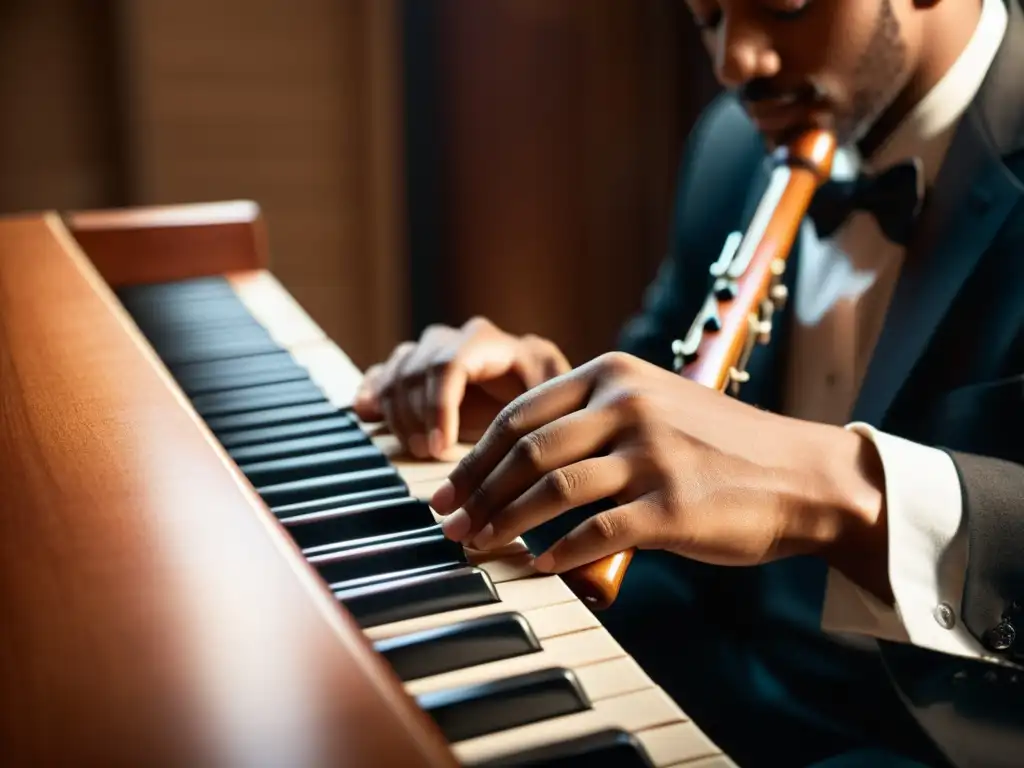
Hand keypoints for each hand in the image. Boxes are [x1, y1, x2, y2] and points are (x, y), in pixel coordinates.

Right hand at [353, 317, 570, 458]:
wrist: (542, 395)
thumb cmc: (554, 401)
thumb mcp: (559, 402)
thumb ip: (544, 409)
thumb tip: (530, 432)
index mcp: (492, 343)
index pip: (450, 363)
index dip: (438, 406)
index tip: (440, 448)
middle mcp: (458, 340)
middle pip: (417, 367)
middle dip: (417, 415)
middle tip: (428, 454)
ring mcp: (434, 352)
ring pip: (397, 370)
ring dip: (397, 413)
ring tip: (414, 448)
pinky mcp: (416, 370)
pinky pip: (384, 372)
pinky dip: (372, 391)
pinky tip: (365, 411)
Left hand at [430, 352, 890, 596]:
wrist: (802, 475)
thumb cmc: (721, 445)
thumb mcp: (655, 404)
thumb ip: (593, 417)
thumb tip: (521, 459)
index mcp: (615, 374)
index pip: (520, 413)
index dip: (475, 455)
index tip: (448, 487)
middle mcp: (628, 406)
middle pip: (526, 451)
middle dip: (477, 492)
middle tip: (450, 522)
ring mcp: (651, 455)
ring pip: (551, 491)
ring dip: (503, 523)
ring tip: (477, 545)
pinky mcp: (671, 506)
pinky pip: (595, 533)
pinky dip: (558, 553)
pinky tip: (537, 566)